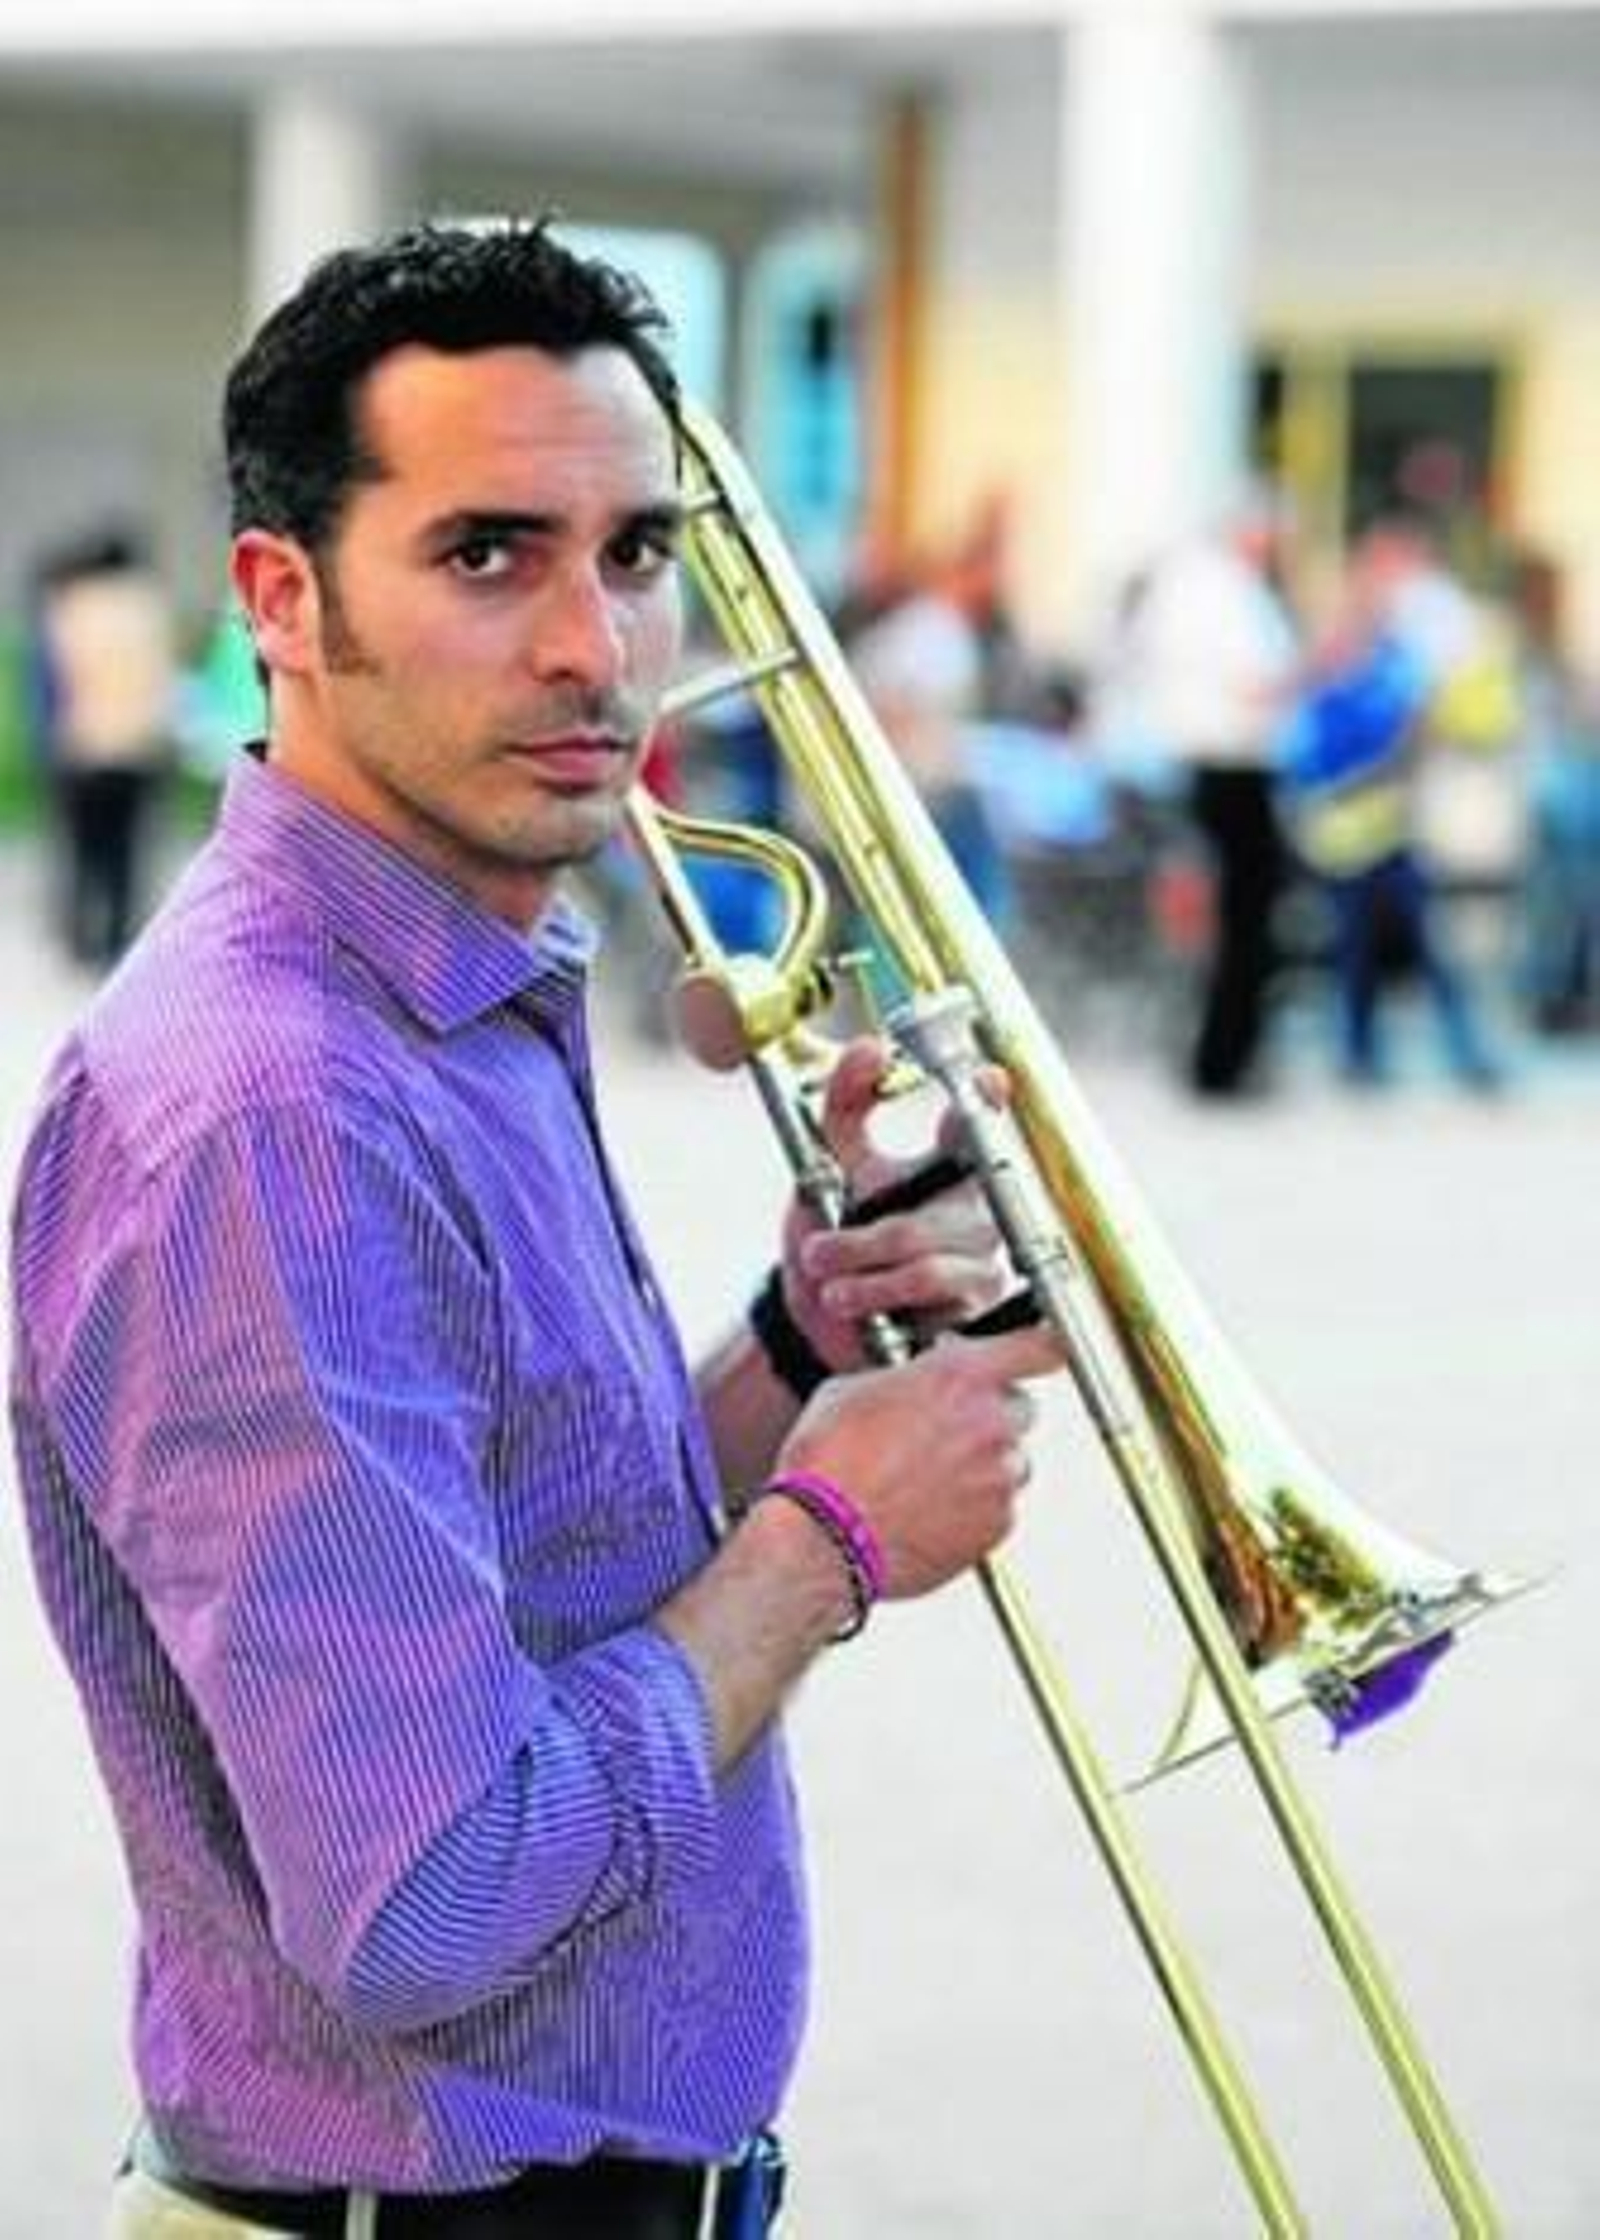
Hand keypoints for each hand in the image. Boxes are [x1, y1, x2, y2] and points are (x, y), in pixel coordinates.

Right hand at [773, 1322, 1061, 1598]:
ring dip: (983, 1465)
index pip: (1038, 1347)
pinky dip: (974, 1508)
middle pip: (1021, 1409)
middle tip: (949, 1429)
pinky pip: (999, 1508)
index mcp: (960, 1376)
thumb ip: (904, 1378)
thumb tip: (912, 1380)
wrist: (820, 1539)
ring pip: (1009, 1463)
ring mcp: (999, 1479)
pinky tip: (929, 1511)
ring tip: (929, 1480)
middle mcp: (992, 1423)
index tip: (1033, 1354)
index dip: (1036, 1349)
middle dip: (992, 1415)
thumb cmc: (826, 1464)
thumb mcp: (853, 1388)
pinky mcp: (996, 1527)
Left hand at [779, 1037, 1010, 1373]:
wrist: (819, 1321)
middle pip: (923, 1222)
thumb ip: (844, 1104)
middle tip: (817, 1254)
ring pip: (927, 1270)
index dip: (987, 1100)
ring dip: (865, 1283)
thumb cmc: (834, 1234)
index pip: (976, 1123)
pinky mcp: (975, 1315)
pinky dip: (884, 1312)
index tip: (988, 1079)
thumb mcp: (825, 1165)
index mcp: (945, 1167)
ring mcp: (979, 1265)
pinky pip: (934, 1311)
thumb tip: (869, 1047)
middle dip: (860, 1243)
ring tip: (831, 1291)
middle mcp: (973, 1212)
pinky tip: (869, 1321)